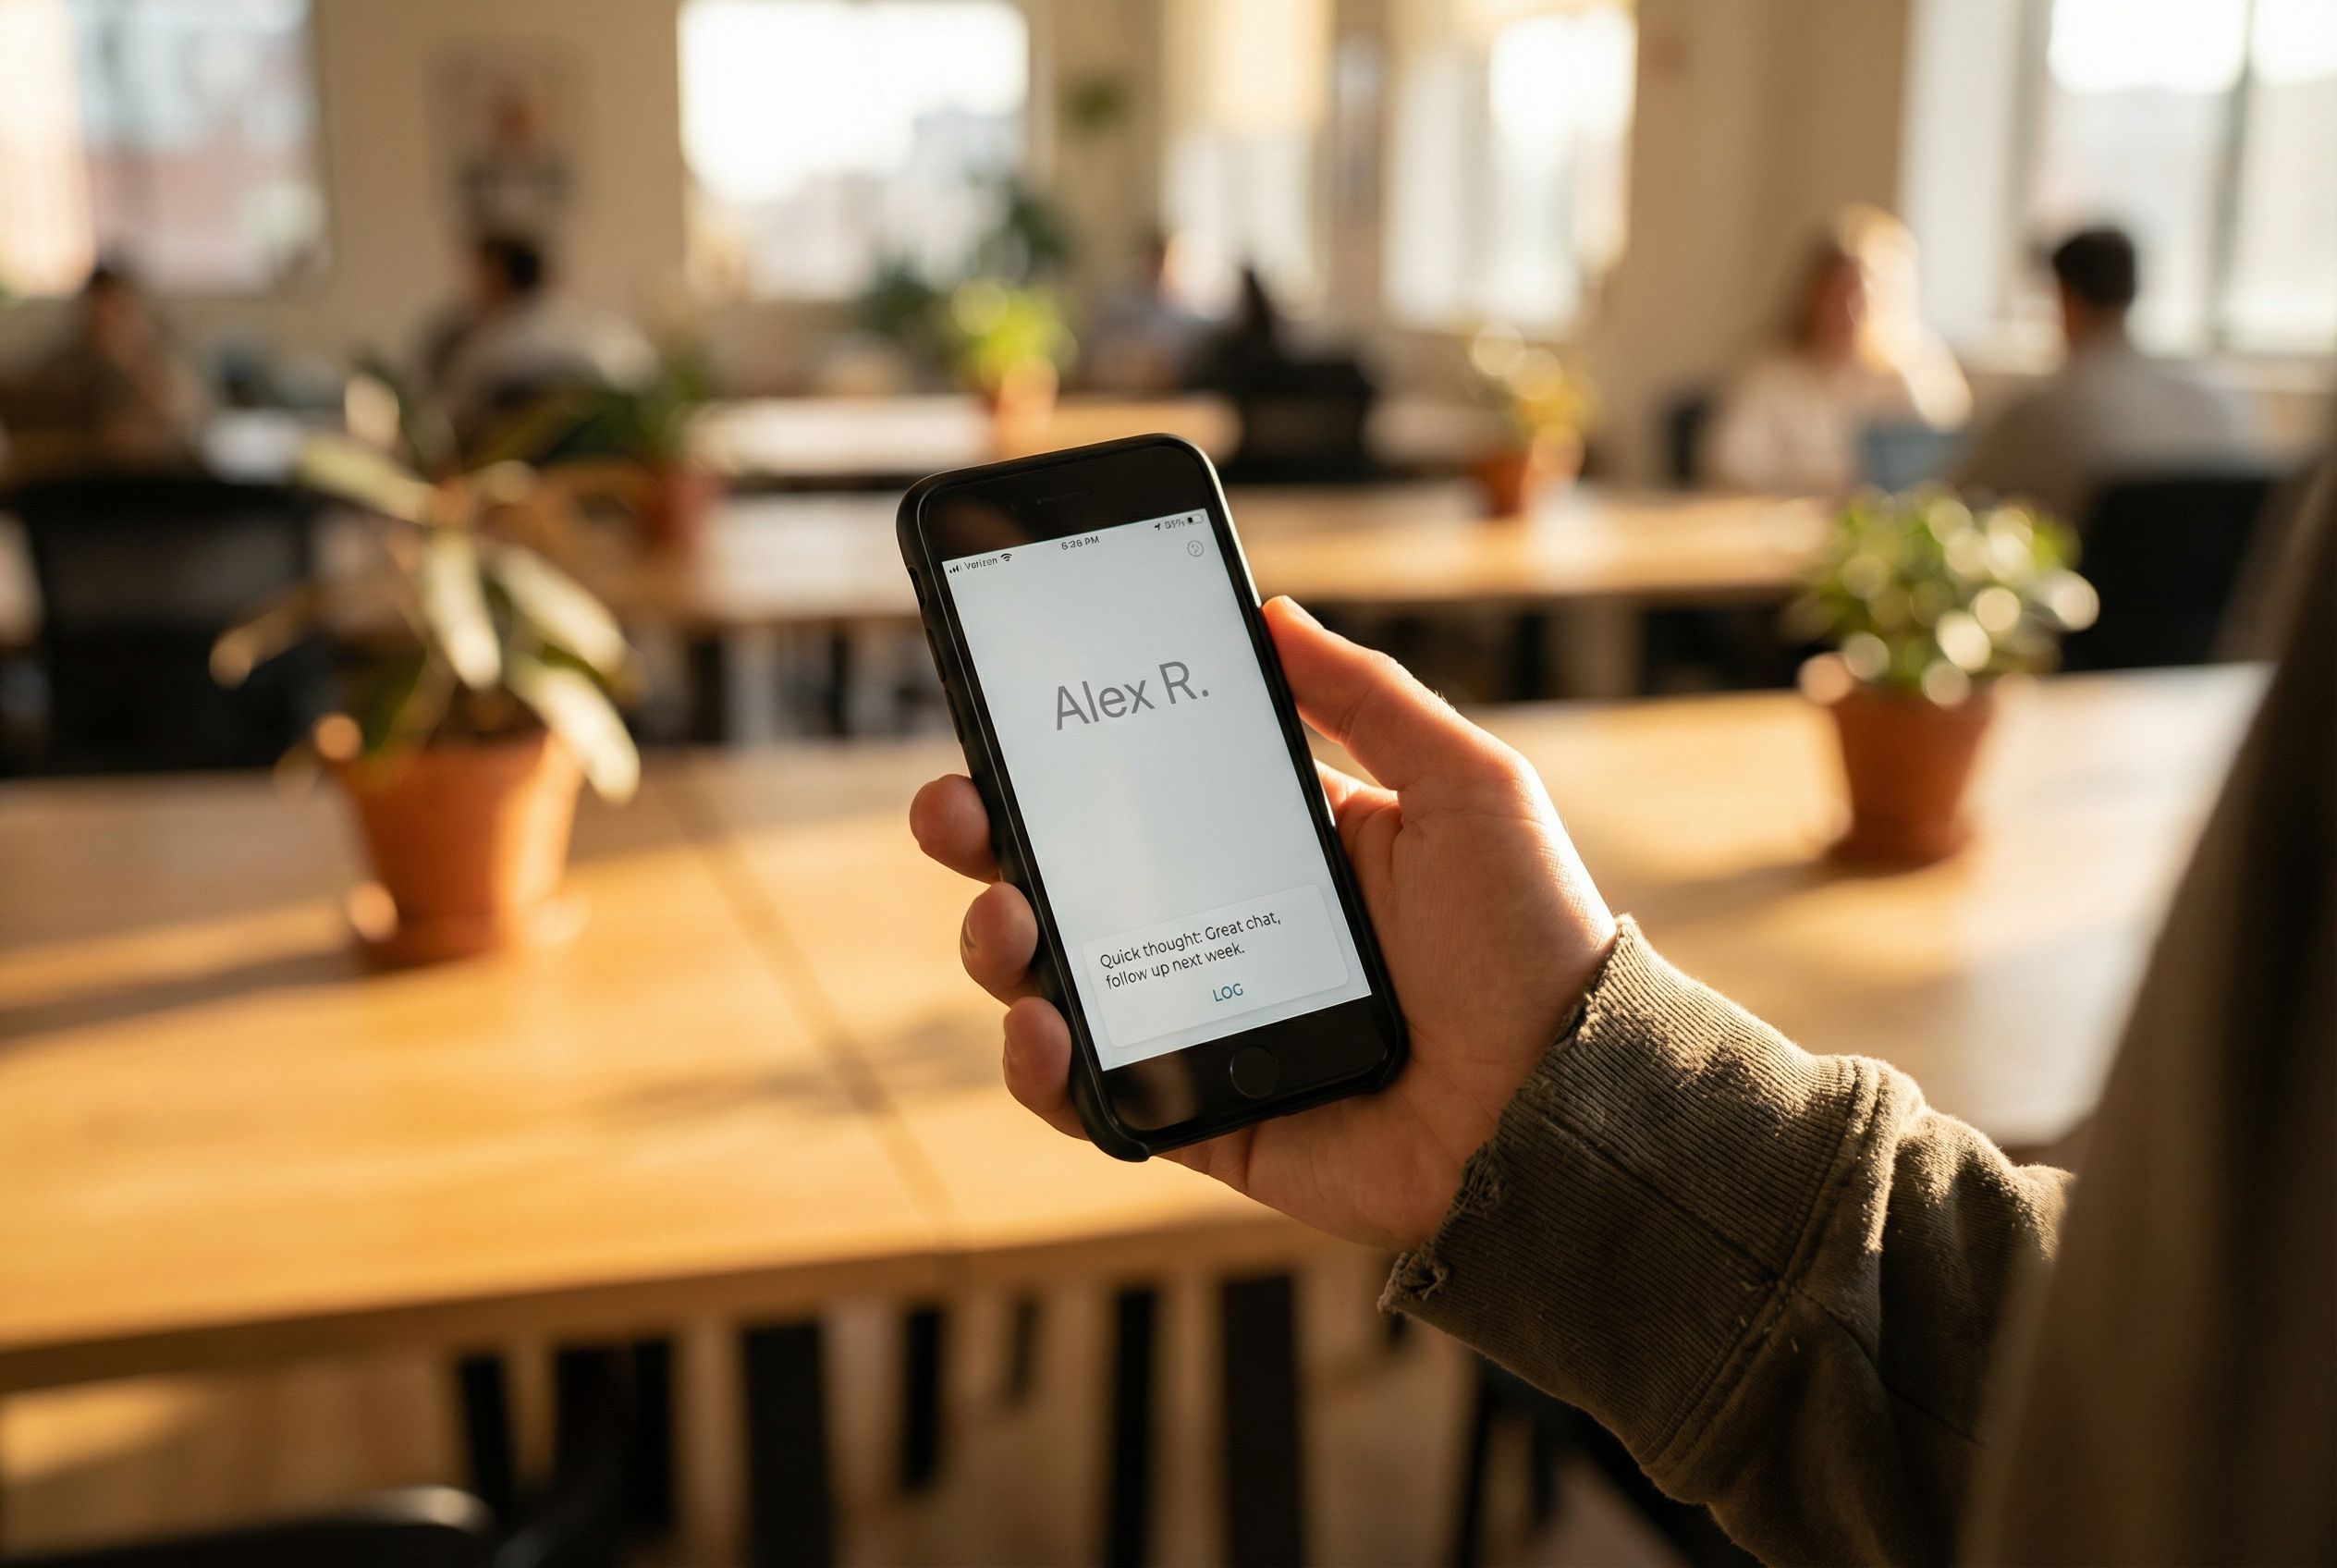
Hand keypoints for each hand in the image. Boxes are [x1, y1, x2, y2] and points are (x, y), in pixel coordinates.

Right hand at [908, 597, 1616, 1250]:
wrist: (1566, 1103)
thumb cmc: (1534, 939)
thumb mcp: (1466, 785)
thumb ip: (1368, 697)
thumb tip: (1270, 612)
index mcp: (1277, 846)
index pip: (1138, 790)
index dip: (1057, 756)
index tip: (998, 710)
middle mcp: (1222, 930)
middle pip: (1067, 879)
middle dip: (986, 839)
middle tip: (954, 810)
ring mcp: (1202, 1026)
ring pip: (1057, 982)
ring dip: (998, 944)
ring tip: (1009, 921)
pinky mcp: (1200, 1119)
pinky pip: (1094, 1099)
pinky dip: (1044, 1070)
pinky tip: (1045, 1028)